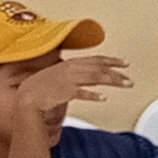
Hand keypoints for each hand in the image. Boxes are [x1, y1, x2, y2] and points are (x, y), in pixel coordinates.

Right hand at [13, 54, 130, 116]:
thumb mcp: (58, 76)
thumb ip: (72, 74)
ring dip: (113, 80)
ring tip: (126, 84)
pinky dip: (93, 94)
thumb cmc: (40, 89)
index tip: (124, 63)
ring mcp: (68, 79)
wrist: (27, 98)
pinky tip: (103, 98)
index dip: (111, 60)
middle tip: (130, 76)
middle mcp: (71, 69)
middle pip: (99, 67)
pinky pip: (82, 92)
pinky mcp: (65, 91)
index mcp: (69, 64)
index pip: (95, 59)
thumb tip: (86, 78)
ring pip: (95, 77)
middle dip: (116, 71)